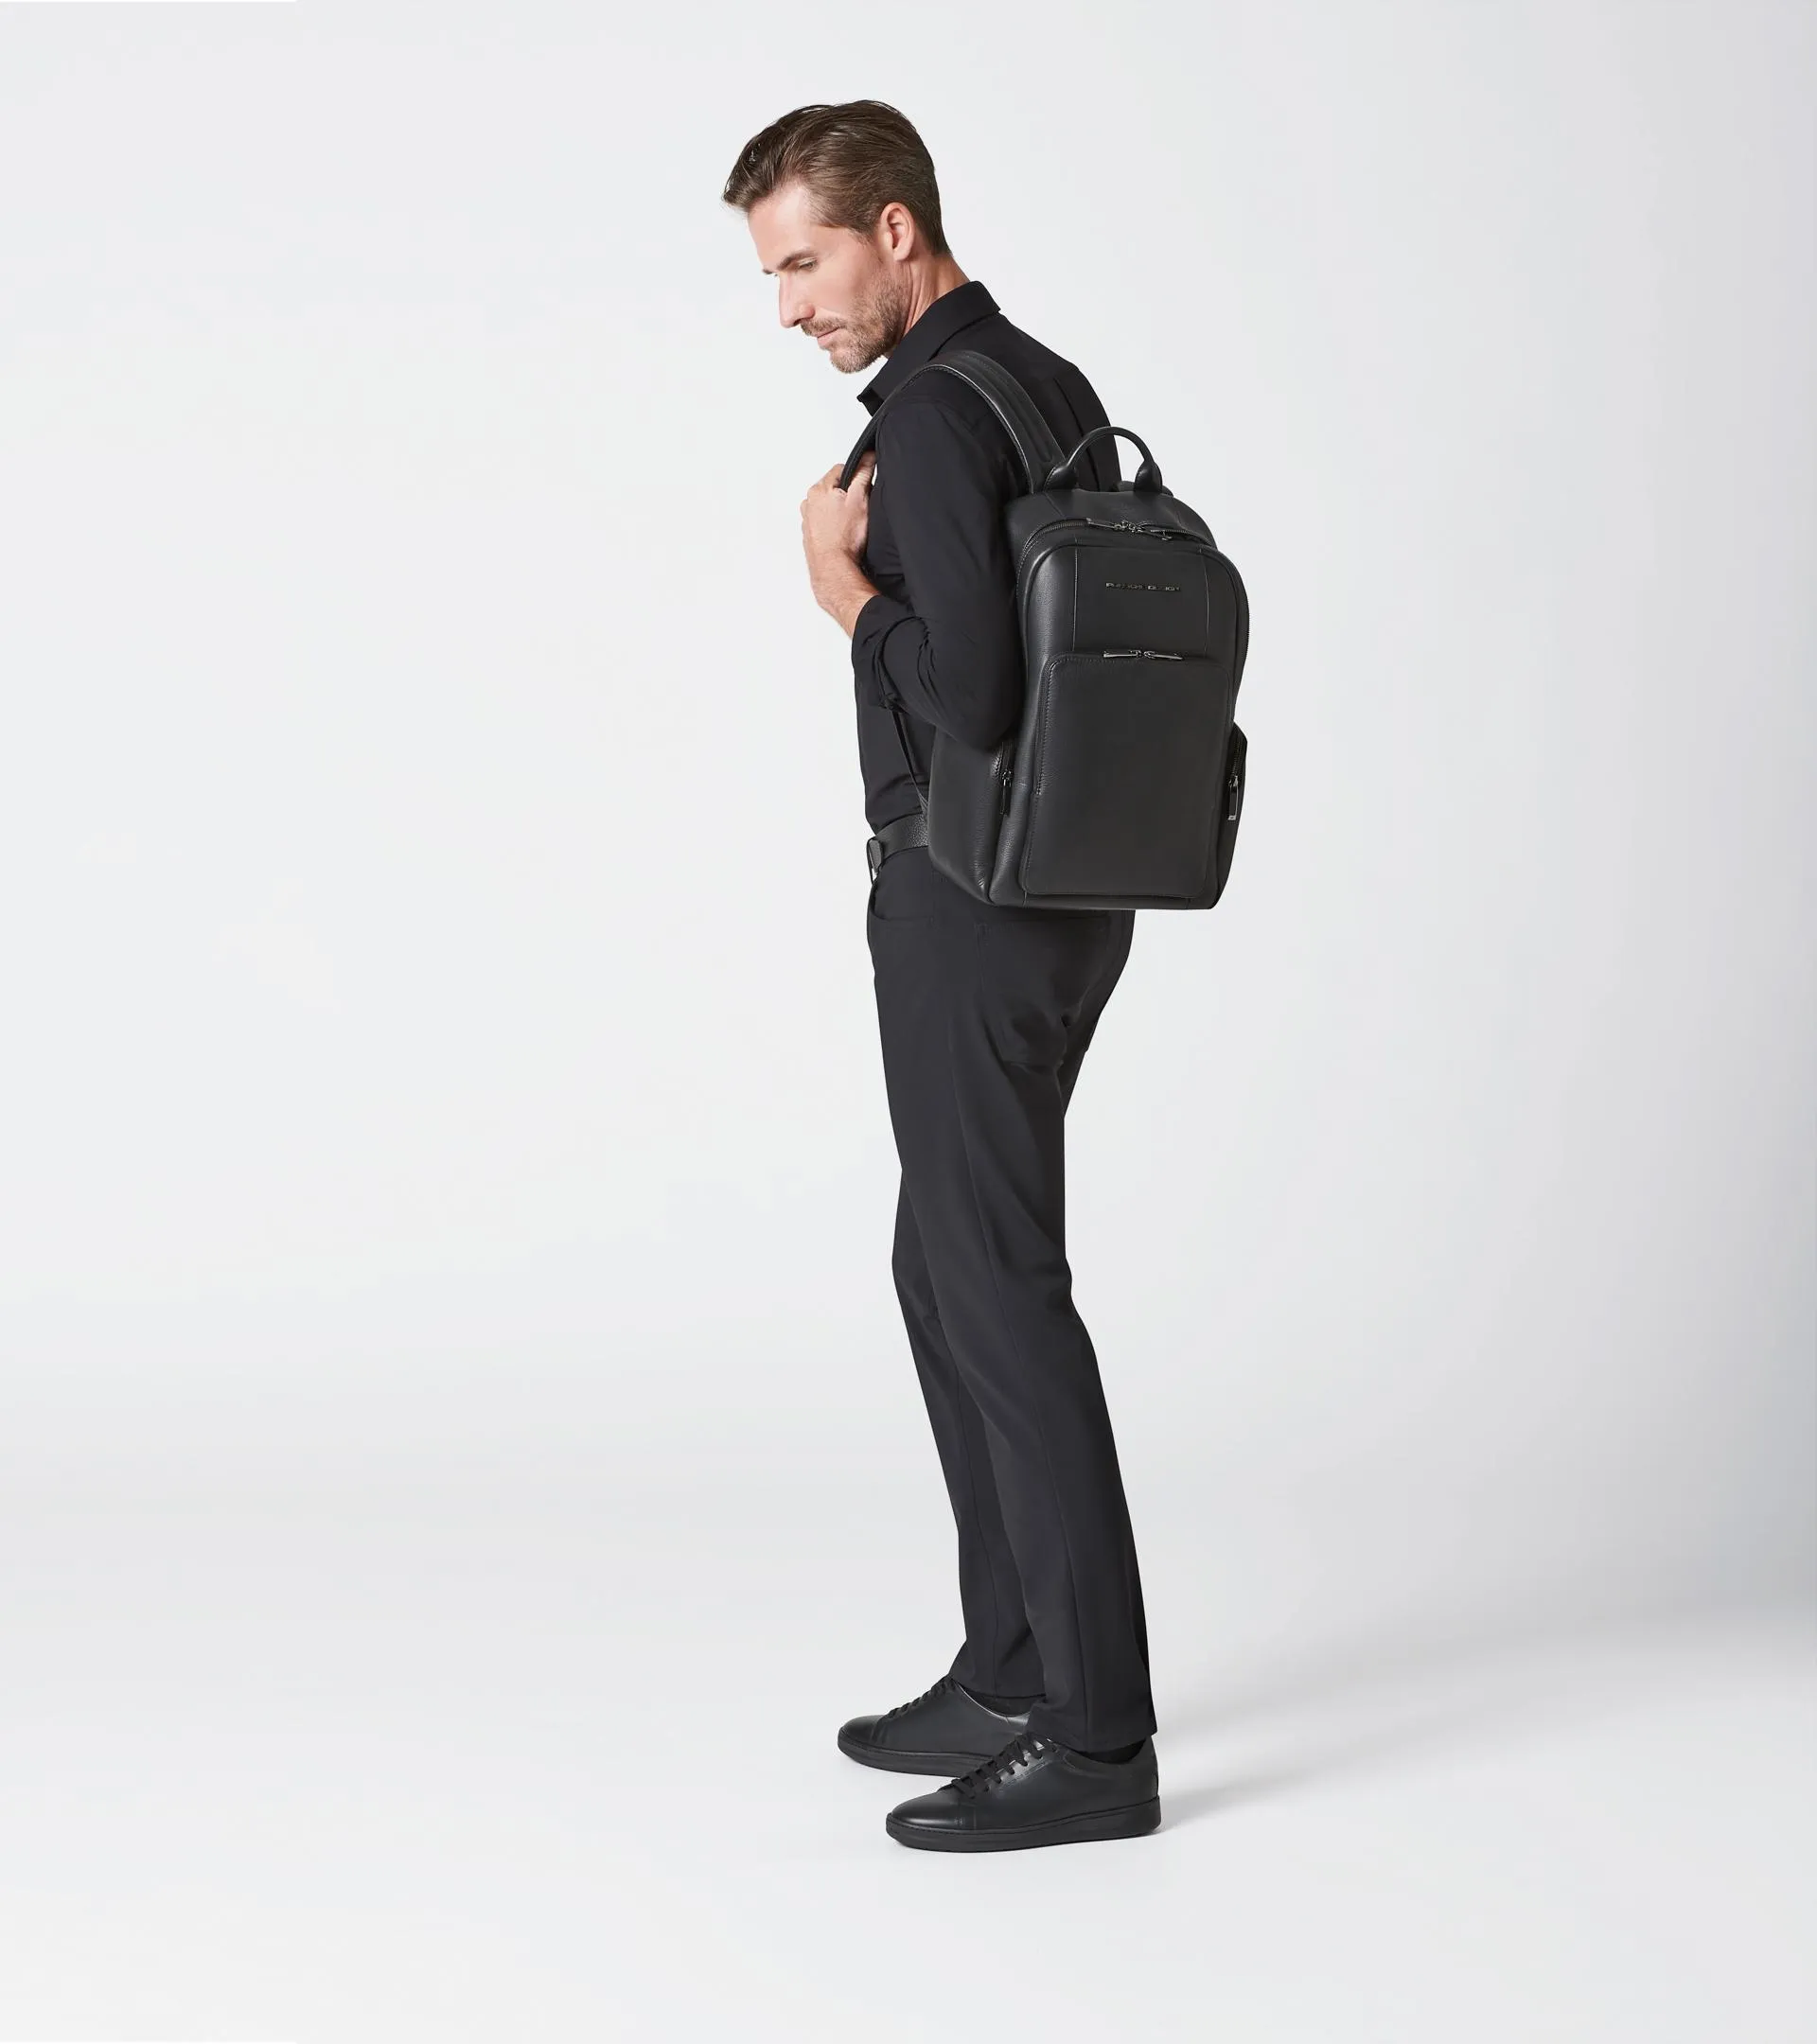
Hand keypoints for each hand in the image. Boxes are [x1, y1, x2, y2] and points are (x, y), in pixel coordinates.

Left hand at [801, 452, 877, 632]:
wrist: (833, 568)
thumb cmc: (844, 537)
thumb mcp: (860, 499)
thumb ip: (863, 474)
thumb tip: (868, 457)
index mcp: (818, 489)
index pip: (840, 470)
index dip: (856, 476)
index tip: (864, 486)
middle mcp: (809, 503)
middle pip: (833, 488)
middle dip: (847, 495)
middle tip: (859, 508)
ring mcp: (808, 521)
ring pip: (828, 507)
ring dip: (840, 512)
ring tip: (851, 525)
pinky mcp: (811, 536)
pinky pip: (825, 525)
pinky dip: (834, 527)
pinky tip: (844, 536)